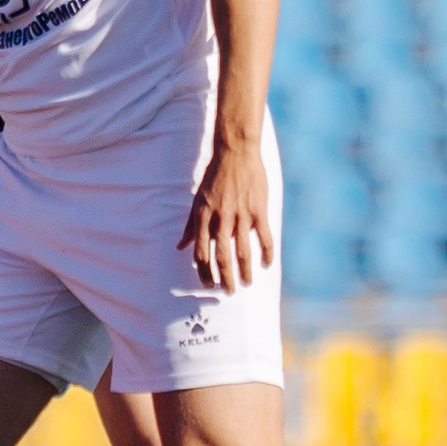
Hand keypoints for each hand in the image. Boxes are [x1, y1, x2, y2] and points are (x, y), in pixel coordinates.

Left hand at [179, 135, 272, 292]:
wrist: (235, 153)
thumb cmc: (215, 177)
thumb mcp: (198, 200)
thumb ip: (191, 225)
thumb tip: (180, 246)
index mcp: (203, 216)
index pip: (202, 251)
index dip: (204, 270)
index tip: (208, 284)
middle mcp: (221, 219)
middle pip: (222, 256)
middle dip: (224, 277)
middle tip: (227, 292)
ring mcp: (241, 215)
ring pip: (243, 251)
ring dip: (244, 271)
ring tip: (245, 284)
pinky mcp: (259, 210)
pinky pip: (264, 238)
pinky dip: (266, 254)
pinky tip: (266, 265)